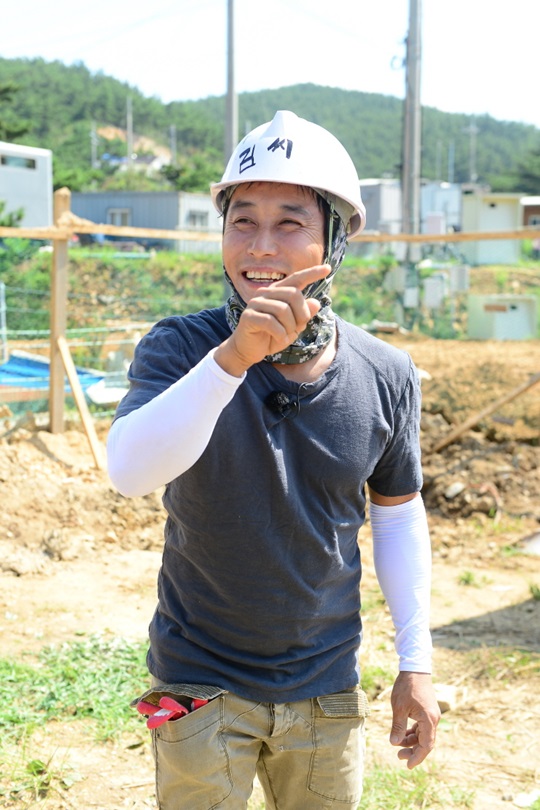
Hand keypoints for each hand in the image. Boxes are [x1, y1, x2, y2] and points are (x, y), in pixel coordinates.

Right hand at [214, 264, 330, 375]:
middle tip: (298, 328)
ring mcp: (255, 303)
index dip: (312, 273)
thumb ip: (304, 314)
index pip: (296, 279)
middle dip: (301, 314)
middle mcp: (266, 293)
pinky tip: (278, 338)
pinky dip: (280, 334)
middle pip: (294, 294)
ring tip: (286, 336)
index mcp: (277, 293)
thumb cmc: (271, 336)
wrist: (248, 351)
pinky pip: (271, 322)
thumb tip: (316, 302)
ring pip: (283, 309)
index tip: (328, 269)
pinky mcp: (249, 316)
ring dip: (290, 327)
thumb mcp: (293, 327)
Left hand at [389, 671, 439, 768]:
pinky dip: (413, 732)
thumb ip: (398, 726)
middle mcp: (433, 719)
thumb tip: (394, 743)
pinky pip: (422, 727)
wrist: (415, 668)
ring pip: (423, 735)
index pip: (426, 745)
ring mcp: (431, 715)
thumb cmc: (406, 686)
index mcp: (428, 720)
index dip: (417, 757)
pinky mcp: (427, 711)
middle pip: (425, 742)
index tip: (408, 765)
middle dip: (413, 751)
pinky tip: (403, 734)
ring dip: (412, 741)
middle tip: (399, 756)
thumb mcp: (399, 707)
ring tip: (397, 744)